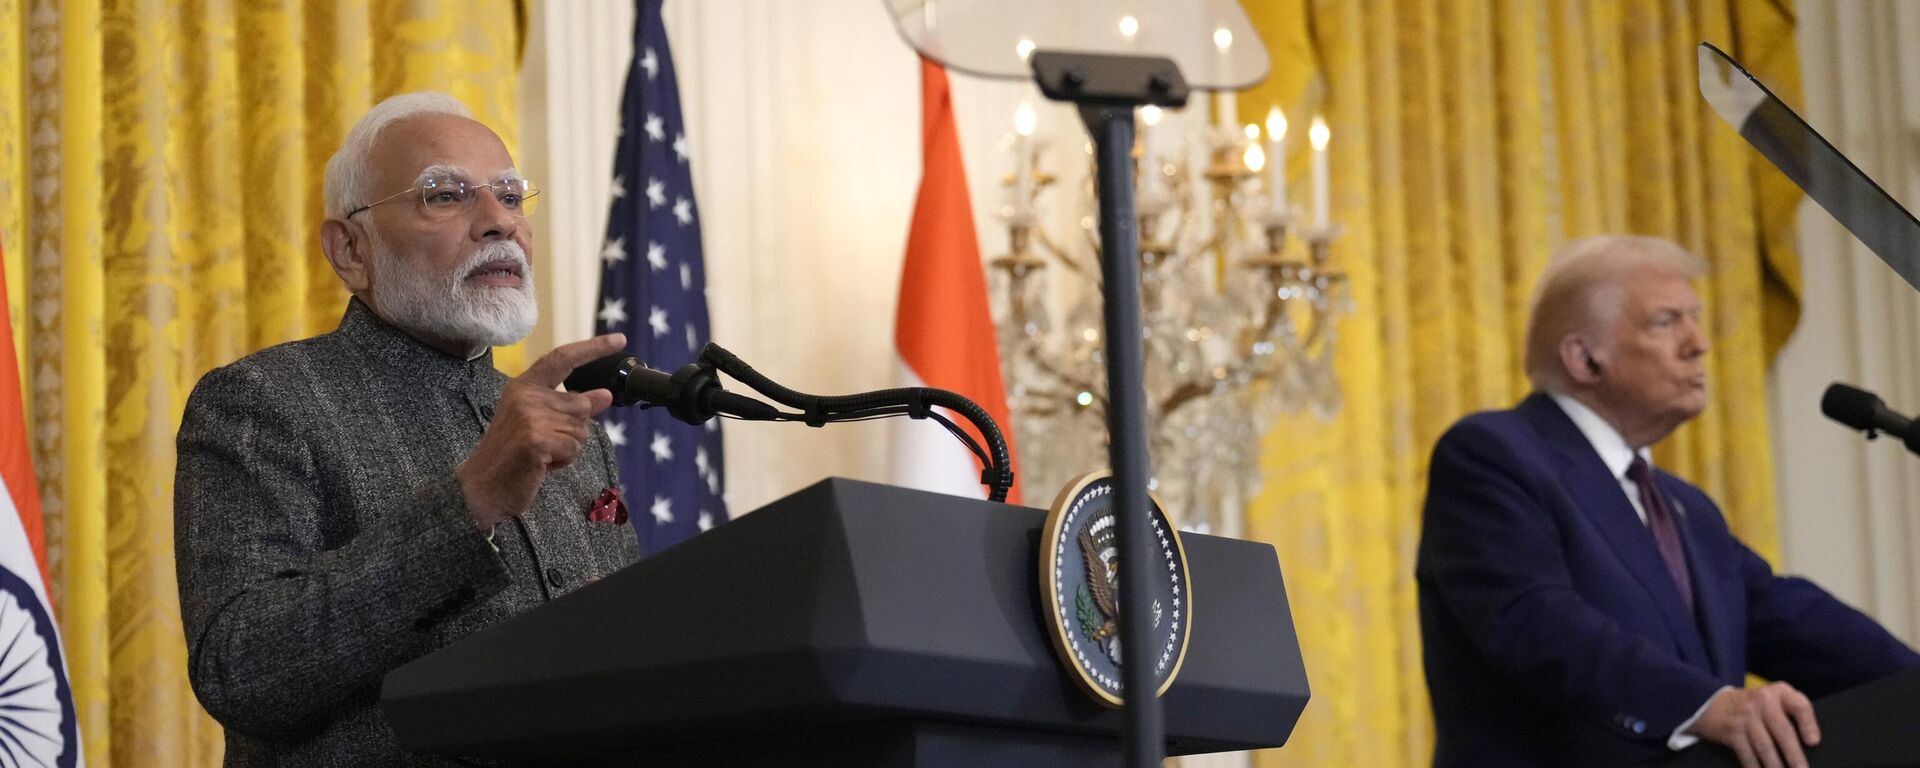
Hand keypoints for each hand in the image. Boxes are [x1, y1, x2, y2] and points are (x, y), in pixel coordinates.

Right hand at [456, 334, 623, 526]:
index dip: (593, 348)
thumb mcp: (542, 423)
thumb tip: (605, 395)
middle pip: (582, 406)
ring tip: (540, 454)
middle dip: (574, 430)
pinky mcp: (536, 439)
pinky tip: (540, 464)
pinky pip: (573, 448)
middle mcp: (526, 395)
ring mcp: (529, 416)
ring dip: (568, 448)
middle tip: (545, 444)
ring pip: (581, 430)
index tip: (620, 339)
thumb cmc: (514, 455)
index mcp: (524, 386)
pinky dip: (563, 461)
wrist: (482, 486)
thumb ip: (571, 407)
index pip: (563, 358)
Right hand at [1690, 682, 1820, 767]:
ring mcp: (1745, 716)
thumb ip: (1791, 713)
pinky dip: (1755, 767)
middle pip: (1783, 731)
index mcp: (1779, 692)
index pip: (1799, 705)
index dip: (1808, 724)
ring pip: (1765, 746)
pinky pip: (1746, 754)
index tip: (1813, 742)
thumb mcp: (1772, 699)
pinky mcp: (1731, 731)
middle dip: (1794, 755)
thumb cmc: (1753, 706)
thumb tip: (1810, 744)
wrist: (1712, 703)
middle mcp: (1762, 701)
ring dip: (1776, 766)